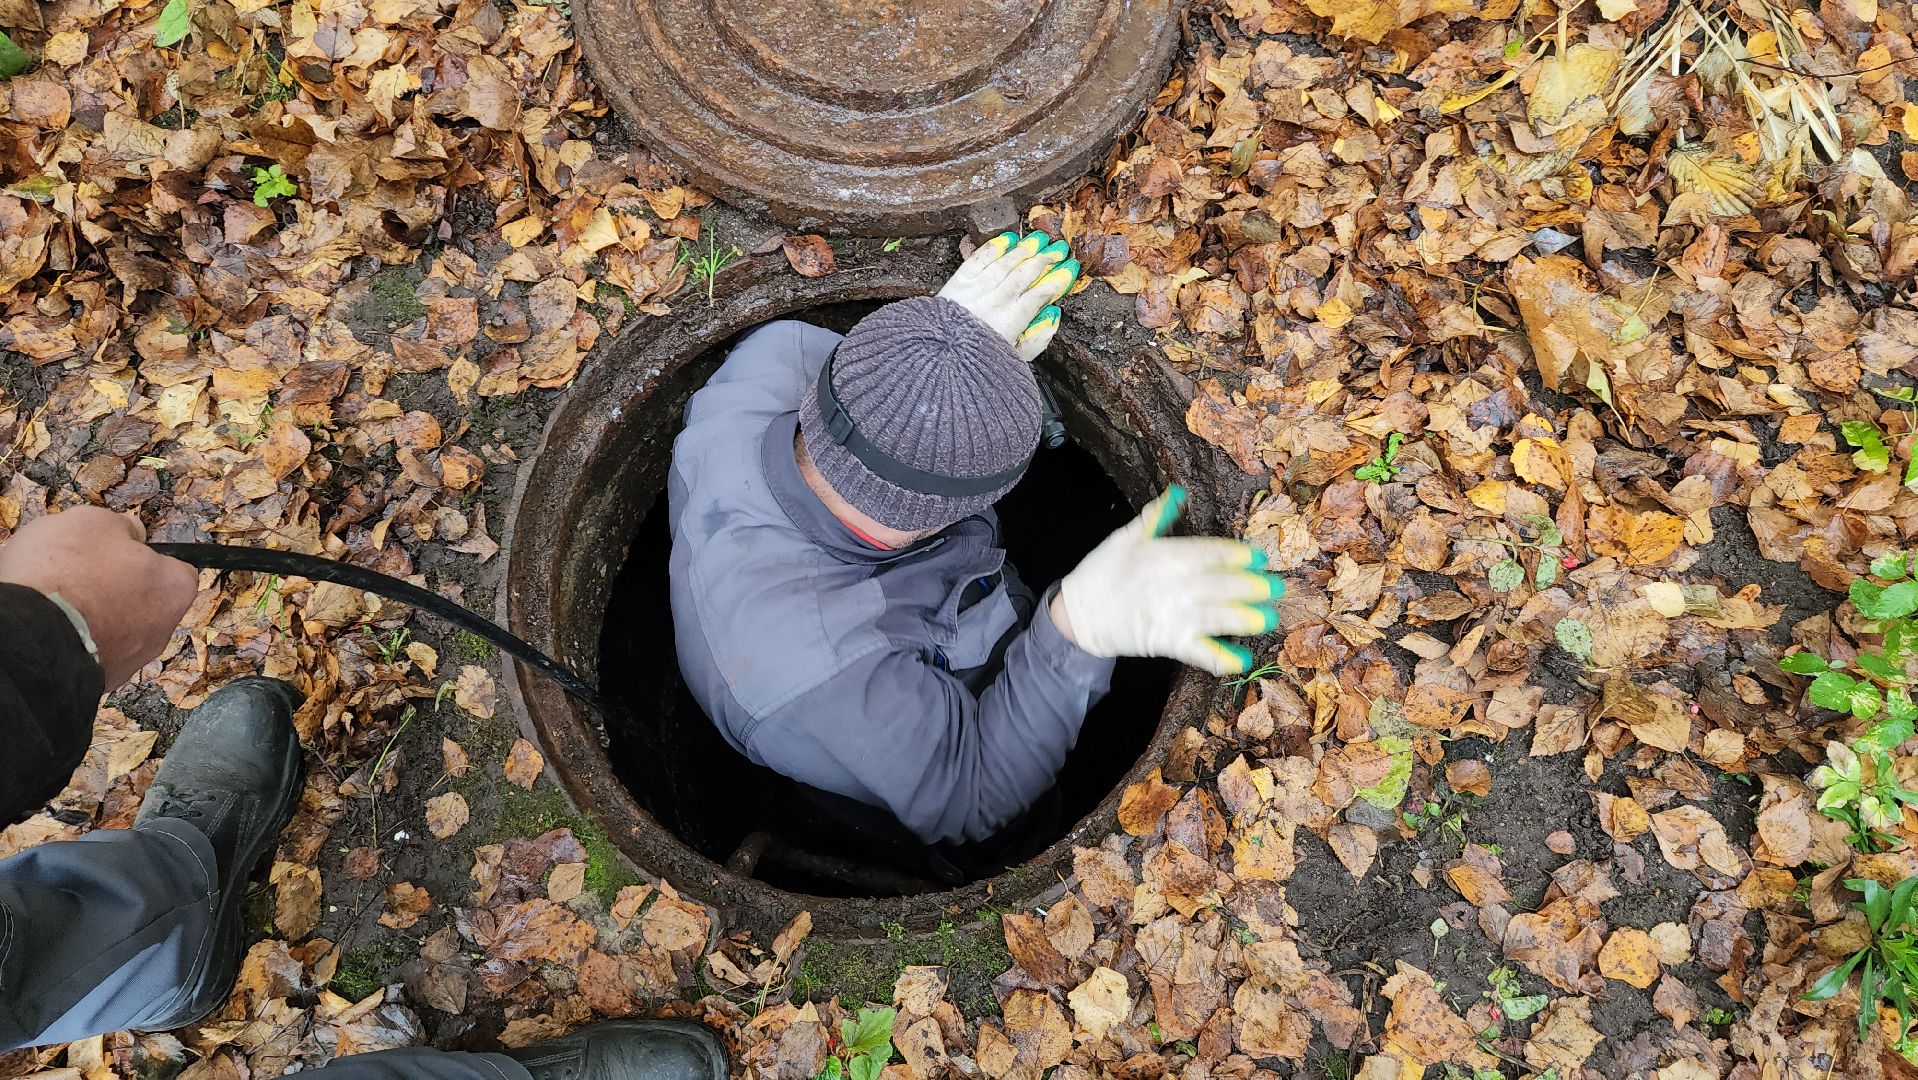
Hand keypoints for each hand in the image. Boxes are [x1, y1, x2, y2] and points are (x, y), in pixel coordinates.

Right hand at [0, 508, 197, 687]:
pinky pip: (90, 653)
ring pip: (116, 632)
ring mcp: (131, 661)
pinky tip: (52, 628)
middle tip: (80, 578)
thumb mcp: (93, 524)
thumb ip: (121, 527)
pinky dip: (75, 640)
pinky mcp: (99, 682)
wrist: (31, 637)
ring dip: (94, 618)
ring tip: (58, 603)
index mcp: (175, 589)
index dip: (144, 560)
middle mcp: (163, 631)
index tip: (117, 555)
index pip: (174, 571)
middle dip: (117, 592)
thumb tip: (133, 532)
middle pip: (144, 603)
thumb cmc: (68, 573)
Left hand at [936, 229, 1080, 360]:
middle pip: (1025, 273)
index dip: (1058, 278)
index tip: (1068, 268)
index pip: (1040, 293)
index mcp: (1011, 321)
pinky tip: (1008, 240)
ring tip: (1039, 240)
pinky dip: (995, 247)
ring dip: (1024, 249)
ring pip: (1005, 263)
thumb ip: (1038, 338)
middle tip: (1059, 248)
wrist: (939, 357)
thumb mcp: (1015, 359)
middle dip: (1045, 258)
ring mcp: (976, 289)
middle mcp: (995, 301)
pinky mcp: (959, 281)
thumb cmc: (978, 360)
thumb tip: (1053, 314)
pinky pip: (979, 258)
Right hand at [1053, 486, 1284, 675]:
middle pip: (1224, 584)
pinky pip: (1200, 652)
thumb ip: (1156, 515)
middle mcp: (1175, 586)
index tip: (1260, 556)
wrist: (1078, 613)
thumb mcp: (1126, 536)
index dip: (1239, 555)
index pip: (1211, 553)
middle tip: (1278, 587)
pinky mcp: (1169, 642)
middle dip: (1254, 586)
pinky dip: (1222, 658)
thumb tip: (1179, 493)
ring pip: (1219, 616)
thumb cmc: (1102, 570)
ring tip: (1270, 618)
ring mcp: (1174, 616)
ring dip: (1247, 618)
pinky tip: (1242, 660)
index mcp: (1166, 556)